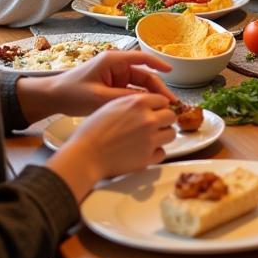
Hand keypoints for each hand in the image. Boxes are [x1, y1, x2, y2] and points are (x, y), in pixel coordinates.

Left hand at [44, 50, 174, 115]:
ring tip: (163, 109)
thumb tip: (146, 103)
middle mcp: (117, 66)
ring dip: (150, 96)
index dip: (159, 64)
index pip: (142, 58)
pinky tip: (149, 110)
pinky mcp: (113, 87)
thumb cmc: (72, 92)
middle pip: (144, 75)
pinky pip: (131, 92)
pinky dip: (140, 100)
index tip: (172, 71)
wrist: (52, 98)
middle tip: (171, 103)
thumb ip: (123, 98)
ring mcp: (115, 77)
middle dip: (158, 88)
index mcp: (113, 60)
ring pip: (140, 85)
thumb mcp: (98, 97)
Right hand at [57, 91, 177, 184]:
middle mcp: (149, 119)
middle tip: (153, 125)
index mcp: (139, 103)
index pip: (163, 100)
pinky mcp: (148, 157)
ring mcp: (151, 139)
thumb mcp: (112, 106)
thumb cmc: (92, 131)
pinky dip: (155, 153)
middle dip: (163, 120)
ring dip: (162, 135)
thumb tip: (147, 104)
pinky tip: (143, 151)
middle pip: (171, 116)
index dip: (158, 106)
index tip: (154, 111)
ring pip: (171, 134)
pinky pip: (162, 153)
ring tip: (149, 138)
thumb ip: (133, 103)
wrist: (85, 155)